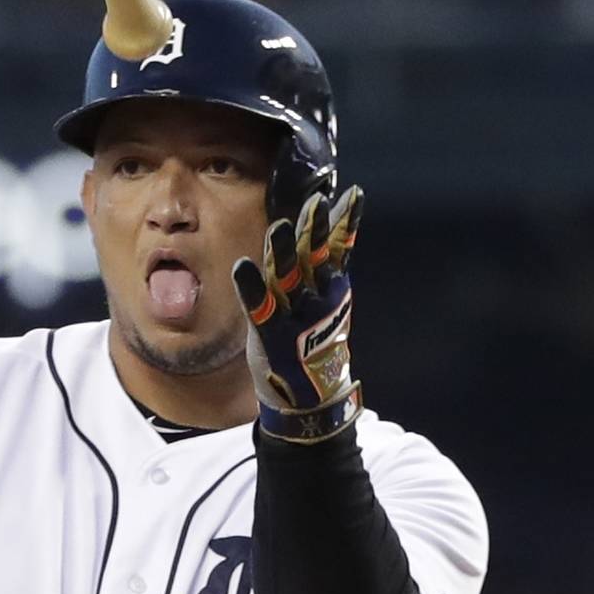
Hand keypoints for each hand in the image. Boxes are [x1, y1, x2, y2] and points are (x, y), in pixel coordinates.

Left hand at [232, 186, 364, 443]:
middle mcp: (316, 298)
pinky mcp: (270, 334)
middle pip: (315, 257)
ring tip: (281, 226)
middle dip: (316, 231)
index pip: (337, 248)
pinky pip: (259, 306)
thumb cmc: (313, 345)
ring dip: (285, 252)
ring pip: (289, 277)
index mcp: (331, 289)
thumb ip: (325, 269)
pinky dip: (251, 287)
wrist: (310, 398)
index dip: (343, 223)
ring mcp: (295, 316)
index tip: (351, 196)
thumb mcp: (327, 305)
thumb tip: (334, 230)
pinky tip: (242, 267)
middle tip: (317, 204)